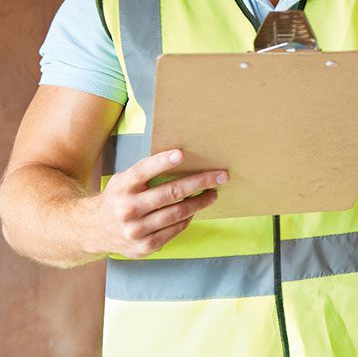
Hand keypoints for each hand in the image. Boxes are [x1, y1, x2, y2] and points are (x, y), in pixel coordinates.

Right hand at [87, 149, 227, 257]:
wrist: (92, 230)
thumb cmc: (118, 197)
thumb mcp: (124, 180)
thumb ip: (147, 172)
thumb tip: (183, 158)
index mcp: (122, 186)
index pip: (144, 170)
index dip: (163, 162)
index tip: (182, 153)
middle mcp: (127, 208)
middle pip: (170, 193)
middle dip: (200, 182)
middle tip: (221, 176)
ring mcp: (135, 230)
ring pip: (176, 213)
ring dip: (200, 202)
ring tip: (213, 193)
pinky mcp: (143, 247)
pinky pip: (174, 230)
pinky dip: (187, 219)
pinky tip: (195, 210)